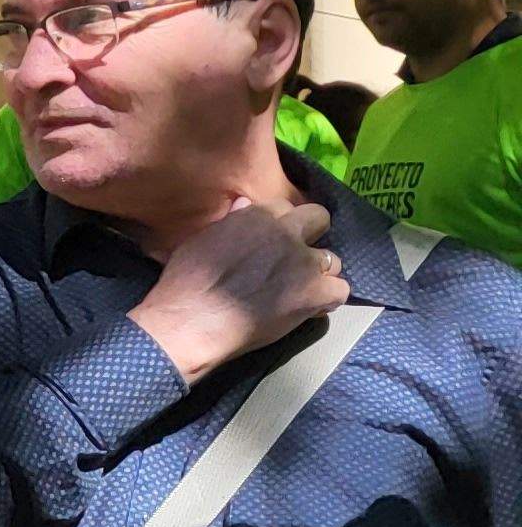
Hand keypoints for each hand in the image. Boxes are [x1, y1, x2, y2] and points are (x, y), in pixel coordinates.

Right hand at [129, 197, 347, 382]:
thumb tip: (244, 205)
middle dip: (311, 233)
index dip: (280, 224)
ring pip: (333, 259)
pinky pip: (340, 290)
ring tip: (302, 288)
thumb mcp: (201, 240)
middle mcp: (287, 233)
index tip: (272, 239)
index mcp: (257, 216)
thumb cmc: (187, 281)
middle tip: (295, 256)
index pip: (284, 206)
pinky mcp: (314, 293)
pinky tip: (311, 307)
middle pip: (319, 218)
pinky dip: (327, 299)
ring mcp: (304, 263)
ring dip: (319, 272)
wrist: (192, 321)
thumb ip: (230, 222)